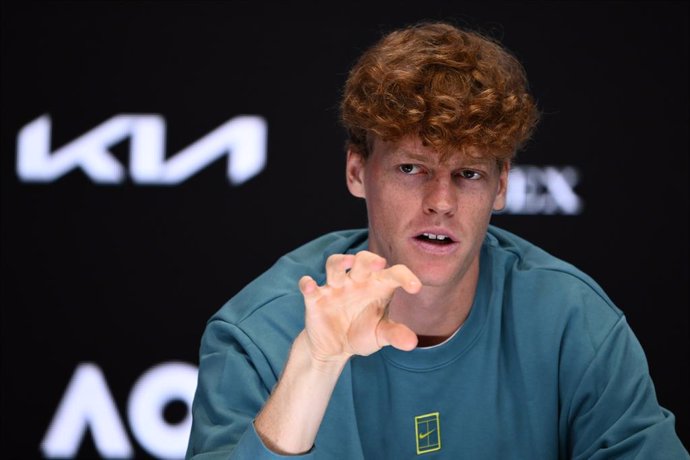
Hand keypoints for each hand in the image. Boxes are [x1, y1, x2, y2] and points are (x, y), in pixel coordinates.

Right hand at [298, 250, 421, 365]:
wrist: (335, 347)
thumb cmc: (362, 333)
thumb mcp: (381, 335)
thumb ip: (395, 335)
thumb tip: (412, 343)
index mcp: (377, 286)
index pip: (393, 274)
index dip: (405, 276)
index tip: (416, 288)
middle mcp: (357, 282)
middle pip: (362, 260)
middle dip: (369, 259)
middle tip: (380, 263)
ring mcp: (335, 288)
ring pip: (335, 265)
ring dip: (340, 261)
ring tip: (347, 261)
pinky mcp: (316, 299)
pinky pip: (310, 287)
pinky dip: (307, 284)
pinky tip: (309, 284)